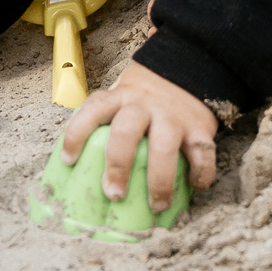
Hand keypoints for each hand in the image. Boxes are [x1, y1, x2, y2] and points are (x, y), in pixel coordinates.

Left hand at [58, 60, 218, 213]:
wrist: (191, 65)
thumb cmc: (146, 94)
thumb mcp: (122, 94)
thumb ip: (105, 119)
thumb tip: (76, 165)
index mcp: (120, 97)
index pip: (92, 111)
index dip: (76, 135)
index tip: (68, 161)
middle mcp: (144, 105)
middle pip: (125, 133)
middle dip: (117, 166)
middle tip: (113, 194)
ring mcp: (173, 116)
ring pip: (164, 148)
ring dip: (159, 181)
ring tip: (156, 205)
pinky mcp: (200, 127)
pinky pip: (203, 153)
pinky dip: (201, 174)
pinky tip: (194, 187)